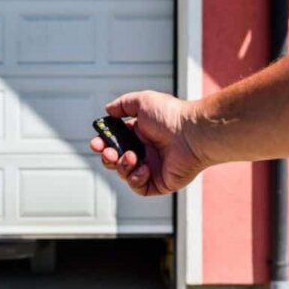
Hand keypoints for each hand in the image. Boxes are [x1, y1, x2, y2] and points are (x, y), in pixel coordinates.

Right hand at [89, 91, 206, 195]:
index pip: (115, 141)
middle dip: (107, 157)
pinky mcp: (159, 182)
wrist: (192, 134)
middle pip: (116, 159)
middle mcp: (146, 151)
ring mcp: (152, 167)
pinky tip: (144, 168)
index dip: (103, 143)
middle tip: (108, 152)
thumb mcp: (142, 101)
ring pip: (124, 173)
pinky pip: (139, 187)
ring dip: (122, 166)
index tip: (96, 142)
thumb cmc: (171, 116)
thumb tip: (108, 110)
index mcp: (140, 133)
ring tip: (132, 156)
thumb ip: (122, 105)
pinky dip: (136, 178)